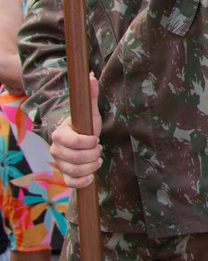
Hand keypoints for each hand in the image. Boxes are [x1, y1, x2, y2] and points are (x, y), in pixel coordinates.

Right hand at [50, 74, 101, 188]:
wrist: (78, 142)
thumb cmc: (84, 126)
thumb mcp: (89, 112)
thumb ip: (90, 97)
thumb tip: (91, 77)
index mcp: (59, 134)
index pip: (73, 142)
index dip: (88, 143)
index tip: (96, 139)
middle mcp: (55, 150)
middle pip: (75, 158)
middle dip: (93, 155)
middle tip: (99, 149)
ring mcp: (59, 164)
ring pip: (75, 171)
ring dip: (92, 166)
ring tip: (97, 159)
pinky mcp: (65, 175)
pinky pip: (70, 183)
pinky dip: (83, 181)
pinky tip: (91, 176)